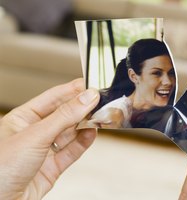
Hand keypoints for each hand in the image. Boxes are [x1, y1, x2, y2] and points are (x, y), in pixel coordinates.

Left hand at [0, 79, 99, 199]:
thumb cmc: (0, 168)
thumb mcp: (35, 135)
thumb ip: (64, 116)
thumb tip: (87, 98)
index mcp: (22, 119)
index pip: (52, 98)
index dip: (72, 90)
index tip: (90, 84)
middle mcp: (33, 133)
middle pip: (63, 115)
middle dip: (81, 108)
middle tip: (100, 100)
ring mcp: (43, 151)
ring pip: (69, 133)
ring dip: (85, 125)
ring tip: (99, 116)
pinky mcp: (52, 168)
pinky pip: (71, 152)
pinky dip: (83, 143)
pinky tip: (92, 133)